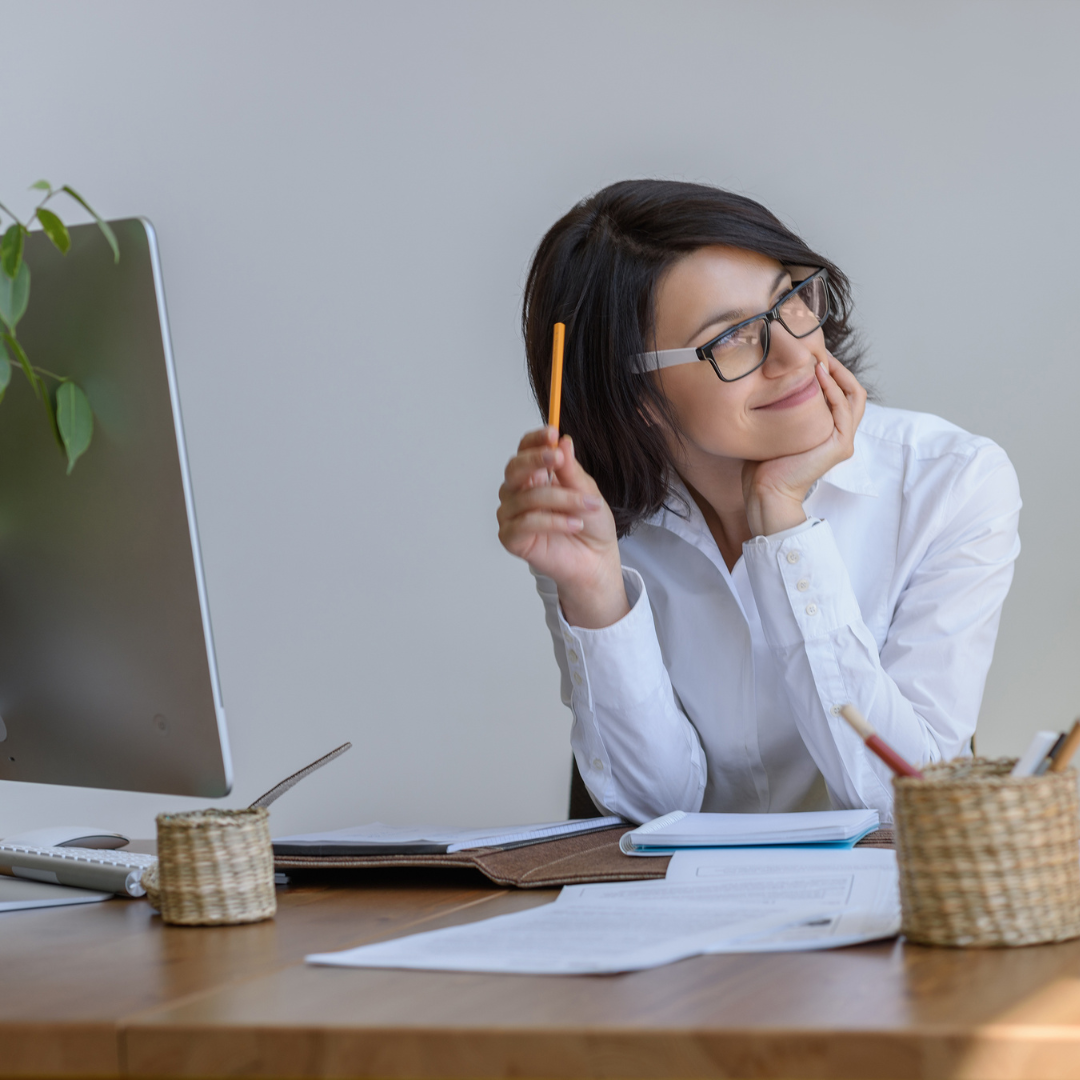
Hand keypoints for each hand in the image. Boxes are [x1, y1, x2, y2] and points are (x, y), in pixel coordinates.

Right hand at [497, 427, 629, 628]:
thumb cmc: (590, 525)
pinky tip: (574, 524)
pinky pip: (526, 523)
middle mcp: (518, 493)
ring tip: (586, 506)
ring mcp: (512, 516)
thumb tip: (562, 441)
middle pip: (514, 468)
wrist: (596, 561)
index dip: (535, 440)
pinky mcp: (511, 538)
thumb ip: (571, 470)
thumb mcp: (587, 492)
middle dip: (536, 460)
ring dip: (560, 498)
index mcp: (535, 476)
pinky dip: (553, 521)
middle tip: (557, 458)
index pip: (525, 450)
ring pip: (527, 497)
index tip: (552, 432)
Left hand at [742, 355, 867, 536]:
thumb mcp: (775, 424)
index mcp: (829, 429)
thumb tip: (772, 376)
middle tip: (818, 350)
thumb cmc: (763, 462)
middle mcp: (841, 433)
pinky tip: (817, 375)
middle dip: (838, 367)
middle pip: (853, 390)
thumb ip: (783, 404)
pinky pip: (843, 409)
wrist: (765, 491)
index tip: (810, 354)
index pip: (841, 391)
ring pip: (854, 396)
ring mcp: (843, 440)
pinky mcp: (840, 446)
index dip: (831, 370)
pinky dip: (833, 389)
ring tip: (819, 357)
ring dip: (838, 373)